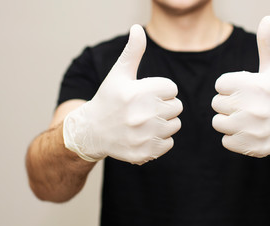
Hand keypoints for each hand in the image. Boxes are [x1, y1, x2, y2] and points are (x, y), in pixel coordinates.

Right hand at [63, 25, 182, 164]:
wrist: (92, 132)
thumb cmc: (109, 99)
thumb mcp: (119, 73)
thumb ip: (133, 51)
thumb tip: (138, 28)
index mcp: (138, 92)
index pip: (172, 88)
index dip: (161, 89)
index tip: (146, 93)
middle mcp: (142, 115)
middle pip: (177, 107)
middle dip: (165, 105)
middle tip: (146, 108)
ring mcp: (144, 136)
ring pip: (175, 125)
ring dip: (164, 122)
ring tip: (146, 121)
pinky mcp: (145, 153)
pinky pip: (169, 143)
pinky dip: (160, 140)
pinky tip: (145, 135)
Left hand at [211, 16, 269, 157]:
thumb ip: (266, 43)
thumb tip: (267, 18)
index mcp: (256, 85)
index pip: (220, 84)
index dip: (230, 86)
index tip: (244, 89)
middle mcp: (254, 107)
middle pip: (216, 103)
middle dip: (228, 102)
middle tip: (245, 104)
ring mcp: (252, 129)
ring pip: (218, 122)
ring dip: (228, 120)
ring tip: (245, 118)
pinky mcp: (251, 146)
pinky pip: (225, 141)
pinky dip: (233, 138)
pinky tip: (249, 131)